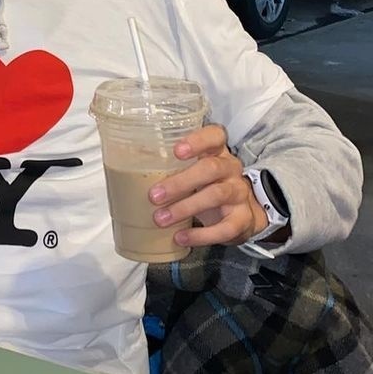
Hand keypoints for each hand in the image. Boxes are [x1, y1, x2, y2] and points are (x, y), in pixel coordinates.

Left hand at [146, 124, 265, 248]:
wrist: (240, 213)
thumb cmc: (207, 185)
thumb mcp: (194, 171)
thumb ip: (172, 168)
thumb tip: (129, 172)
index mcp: (217, 152)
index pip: (215, 135)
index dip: (197, 141)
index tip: (176, 151)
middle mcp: (230, 168)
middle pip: (210, 168)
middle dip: (180, 182)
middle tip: (154, 196)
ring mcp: (239, 192)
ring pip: (216, 195)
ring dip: (185, 208)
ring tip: (161, 219)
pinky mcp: (243, 219)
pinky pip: (225, 228)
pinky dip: (201, 235)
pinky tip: (181, 237)